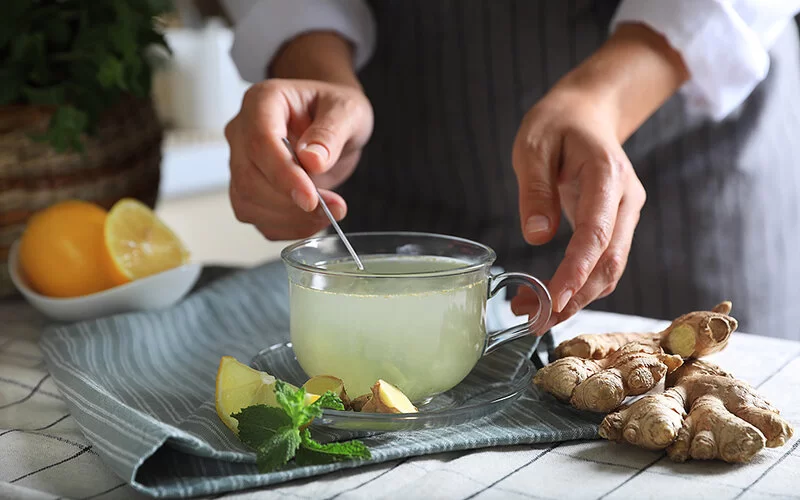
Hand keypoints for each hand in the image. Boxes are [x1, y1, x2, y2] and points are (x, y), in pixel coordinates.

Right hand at [225, 32, 372, 239]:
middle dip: (291, 203)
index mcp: (262, 102)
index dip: (283, 175)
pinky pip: (256, 217)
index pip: (260, 142)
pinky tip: (313, 221)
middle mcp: (243, 131)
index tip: (311, 198)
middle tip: (334, 208)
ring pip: (248, 202)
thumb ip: (331, 132)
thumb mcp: (347, 111)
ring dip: (289, 219)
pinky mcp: (248, 188)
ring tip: (329, 212)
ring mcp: (241, 161)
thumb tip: (313, 160)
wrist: (331, 122)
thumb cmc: (335, 109)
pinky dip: (285, 227)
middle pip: (249, 177)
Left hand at [510, 23, 688, 326]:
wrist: (588, 112)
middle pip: (609, 261)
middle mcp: (626, 200)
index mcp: (607, 176)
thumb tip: (536, 236)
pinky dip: (580, 284)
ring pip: (610, 269)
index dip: (577, 270)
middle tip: (535, 320)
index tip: (554, 298)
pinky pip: (603, 261)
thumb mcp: (532, 145)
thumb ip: (535, 188)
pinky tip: (551, 296)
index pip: (596, 233)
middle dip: (575, 297)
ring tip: (534, 315)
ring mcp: (626, 213)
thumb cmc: (557, 124)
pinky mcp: (617, 224)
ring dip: (576, 297)